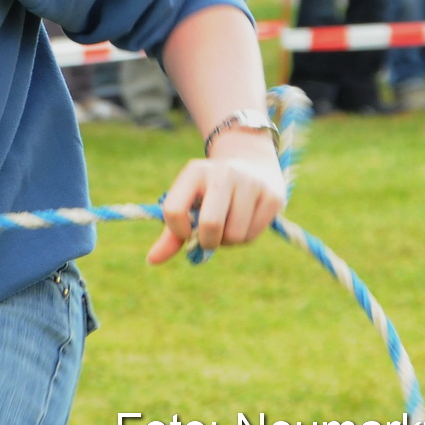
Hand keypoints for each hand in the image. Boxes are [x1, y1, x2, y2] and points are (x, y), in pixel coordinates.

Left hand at [147, 132, 285, 264]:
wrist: (253, 164)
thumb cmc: (211, 192)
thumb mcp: (189, 202)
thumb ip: (170, 233)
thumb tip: (152, 260)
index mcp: (194, 171)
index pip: (173, 210)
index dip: (178, 232)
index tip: (187, 232)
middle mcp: (222, 173)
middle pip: (210, 225)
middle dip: (208, 241)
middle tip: (210, 237)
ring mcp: (250, 183)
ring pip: (234, 235)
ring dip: (229, 241)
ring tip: (229, 224)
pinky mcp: (272, 196)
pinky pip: (253, 235)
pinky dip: (246, 237)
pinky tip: (246, 220)